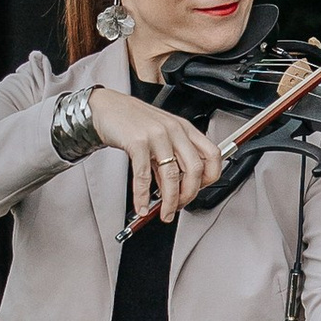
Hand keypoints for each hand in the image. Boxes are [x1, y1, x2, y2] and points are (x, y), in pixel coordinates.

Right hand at [87, 85, 222, 226]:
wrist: (107, 106)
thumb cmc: (133, 121)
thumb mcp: (160, 136)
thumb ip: (170, 159)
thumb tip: (175, 189)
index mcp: (185, 129)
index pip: (213, 155)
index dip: (209, 178)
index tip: (198, 190)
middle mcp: (175, 130)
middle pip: (195, 169)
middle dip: (189, 195)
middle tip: (179, 207)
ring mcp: (157, 135)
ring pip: (172, 175)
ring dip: (169, 201)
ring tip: (163, 213)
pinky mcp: (138, 142)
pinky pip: (144, 175)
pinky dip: (143, 195)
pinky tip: (142, 205)